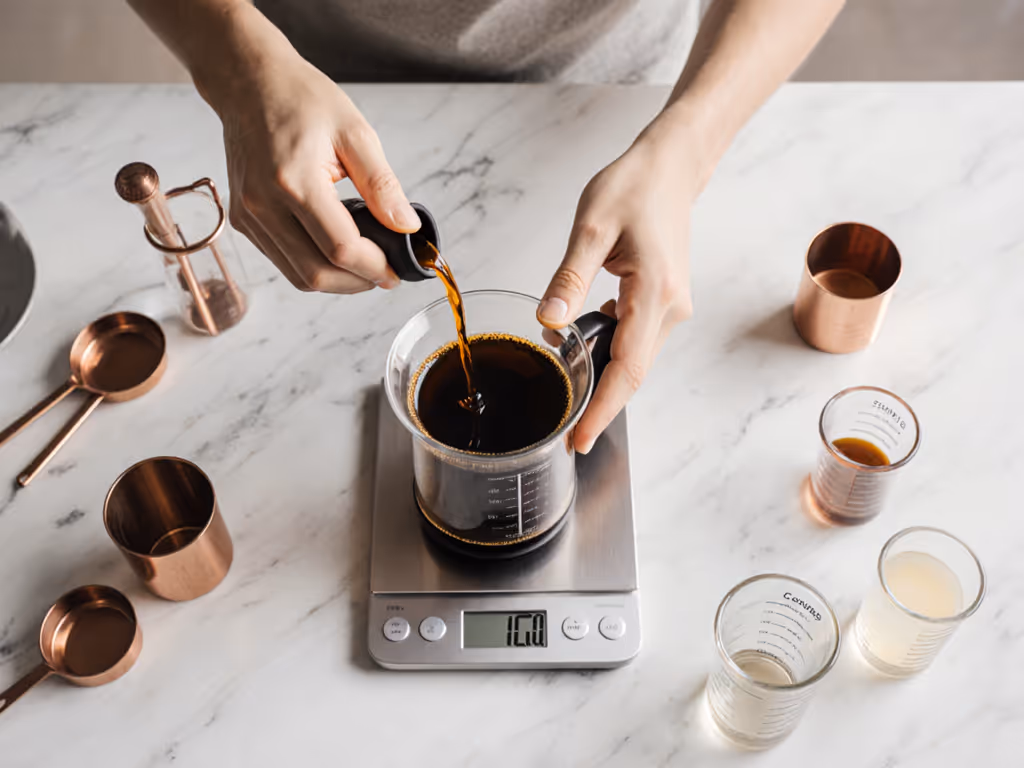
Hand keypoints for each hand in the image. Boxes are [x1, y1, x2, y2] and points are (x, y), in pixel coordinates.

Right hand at [197, 6, 417, 292]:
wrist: (248, 82)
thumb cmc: (300, 99)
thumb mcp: (355, 133)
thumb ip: (382, 185)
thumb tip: (406, 227)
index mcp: (293, 181)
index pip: (340, 249)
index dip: (374, 267)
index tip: (397, 270)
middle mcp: (263, 205)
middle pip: (316, 274)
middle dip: (357, 282)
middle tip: (384, 273)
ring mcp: (248, 216)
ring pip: (297, 276)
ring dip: (336, 280)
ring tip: (364, 265)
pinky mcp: (242, 221)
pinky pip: (282, 261)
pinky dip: (312, 266)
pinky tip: (334, 252)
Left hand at [537, 132, 697, 452]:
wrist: (671, 166)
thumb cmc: (636, 186)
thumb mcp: (592, 226)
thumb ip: (570, 276)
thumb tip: (549, 321)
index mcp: (655, 293)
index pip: (628, 369)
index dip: (603, 409)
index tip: (582, 438)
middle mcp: (671, 307)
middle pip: (635, 372)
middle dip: (601, 404)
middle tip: (569, 431)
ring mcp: (672, 306)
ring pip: (637, 358)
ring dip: (604, 375)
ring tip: (567, 382)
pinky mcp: (664, 300)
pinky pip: (638, 340)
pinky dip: (612, 351)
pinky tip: (584, 342)